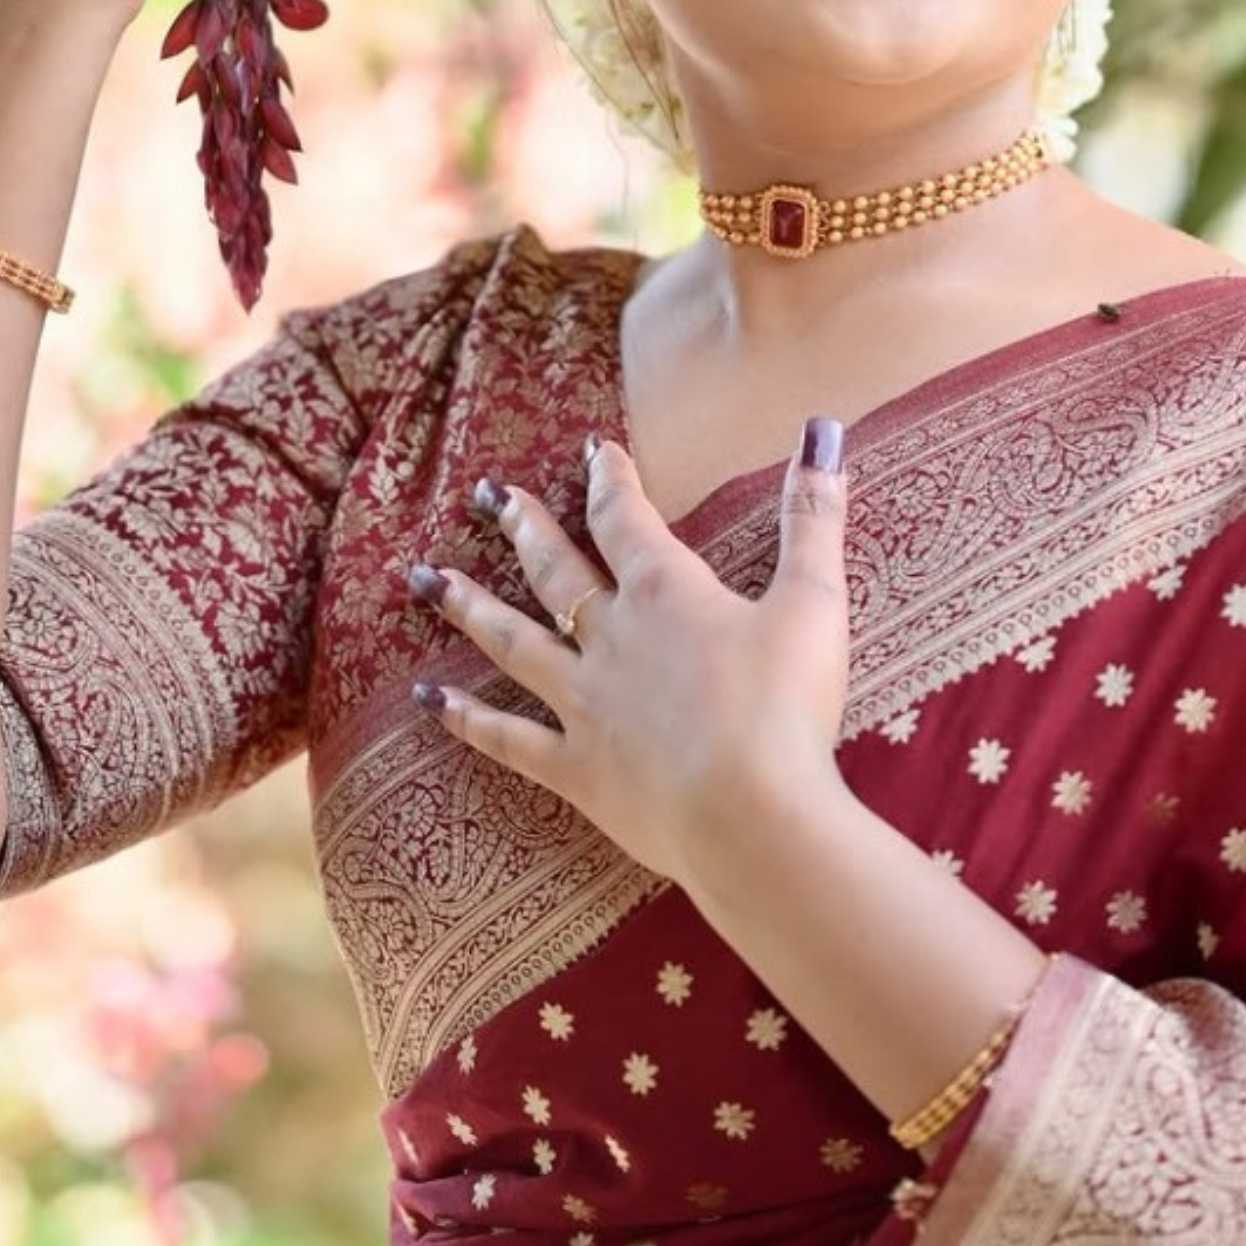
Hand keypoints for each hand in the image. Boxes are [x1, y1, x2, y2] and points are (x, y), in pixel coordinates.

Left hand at [408, 426, 851, 892]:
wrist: (753, 817)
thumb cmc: (787, 708)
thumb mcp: (813, 601)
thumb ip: (813, 516)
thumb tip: (821, 429)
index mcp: (665, 594)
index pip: (626, 519)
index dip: (610, 479)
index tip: (593, 450)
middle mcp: (611, 640)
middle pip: (555, 570)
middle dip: (523, 525)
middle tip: (486, 493)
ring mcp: (584, 705)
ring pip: (513, 643)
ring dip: (468, 606)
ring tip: (423, 579)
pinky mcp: (576, 770)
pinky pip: (507, 739)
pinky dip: (465, 718)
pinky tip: (429, 699)